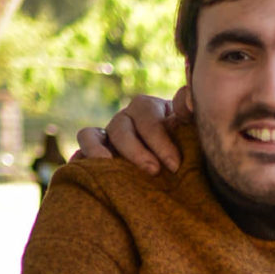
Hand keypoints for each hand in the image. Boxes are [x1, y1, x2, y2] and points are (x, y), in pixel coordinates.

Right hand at [73, 87, 189, 172]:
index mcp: (151, 110)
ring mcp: (107, 137)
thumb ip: (191, 115)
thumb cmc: (188, 151)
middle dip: (136, 150)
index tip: (174, 165)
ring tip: (109, 167)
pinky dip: (80, 159)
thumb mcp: (194, 132)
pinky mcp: (94, 155)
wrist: (177, 172)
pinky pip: (80, 151)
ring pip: (92, 135)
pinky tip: (83, 170)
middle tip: (154, 172)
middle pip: (121, 126)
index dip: (158, 138)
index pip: (147, 114)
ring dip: (99, 151)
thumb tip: (188, 101)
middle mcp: (126, 120)